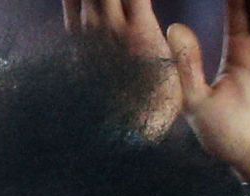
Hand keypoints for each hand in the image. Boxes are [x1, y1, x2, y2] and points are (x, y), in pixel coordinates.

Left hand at [64, 0, 181, 132]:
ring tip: (114, 2)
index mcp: (141, 34)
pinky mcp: (73, 36)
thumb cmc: (150, 106)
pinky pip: (70, 1)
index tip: (145, 1)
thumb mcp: (176, 79)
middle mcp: (112, 26)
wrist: (111, 127)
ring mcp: (88, 29)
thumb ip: (179, 49)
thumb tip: (179, 30)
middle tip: (131, 2)